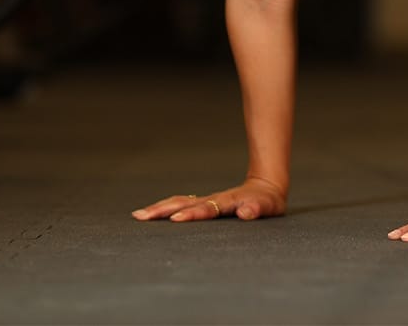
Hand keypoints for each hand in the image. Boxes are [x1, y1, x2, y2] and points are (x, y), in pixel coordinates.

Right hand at [131, 177, 286, 222]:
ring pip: (179, 202)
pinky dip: (164, 208)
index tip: (176, 219)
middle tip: (142, 216)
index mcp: (228, 202)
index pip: (208, 209)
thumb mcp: (268, 207)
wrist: (265, 187)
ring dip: (159, 208)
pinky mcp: (202, 203)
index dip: (193, 214)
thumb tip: (246, 212)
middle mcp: (213, 200)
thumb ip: (257, 209)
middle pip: (185, 203)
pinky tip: (150, 215)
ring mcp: (206, 200)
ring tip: (139, 215)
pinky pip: (181, 204)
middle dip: (163, 210)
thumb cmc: (266, 202)